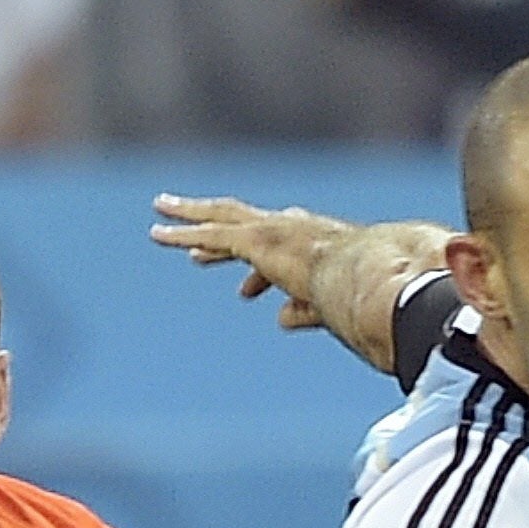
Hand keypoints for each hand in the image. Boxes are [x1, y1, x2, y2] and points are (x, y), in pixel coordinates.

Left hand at [149, 194, 348, 334]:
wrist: (371, 282)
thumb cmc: (367, 297)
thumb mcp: (330, 307)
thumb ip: (303, 311)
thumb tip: (280, 319)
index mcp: (314, 245)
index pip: (279, 251)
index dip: (259, 274)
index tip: (245, 292)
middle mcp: (290, 229)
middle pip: (244, 219)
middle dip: (217, 218)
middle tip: (190, 223)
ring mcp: (273, 231)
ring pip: (221, 218)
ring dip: (190, 214)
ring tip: (161, 208)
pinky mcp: (257, 240)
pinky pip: (212, 234)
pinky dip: (182, 234)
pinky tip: (157, 234)